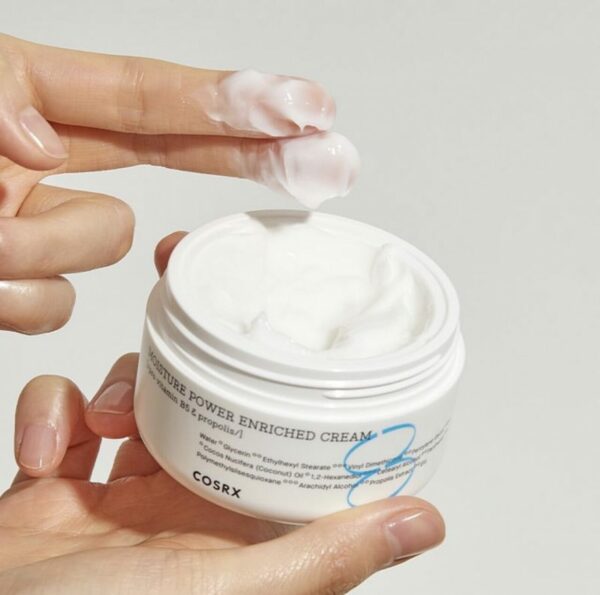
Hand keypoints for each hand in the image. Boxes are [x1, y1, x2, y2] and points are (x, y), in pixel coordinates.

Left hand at [0, 33, 346, 334]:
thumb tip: (40, 140)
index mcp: (30, 102)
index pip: (150, 97)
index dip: (231, 102)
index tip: (305, 109)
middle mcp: (47, 164)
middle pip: (174, 154)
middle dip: (252, 154)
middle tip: (326, 155)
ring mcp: (39, 228)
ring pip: (95, 251)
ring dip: (31, 250)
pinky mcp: (23, 285)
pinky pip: (51, 305)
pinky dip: (9, 298)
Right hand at [0, 235, 444, 594]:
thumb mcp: (230, 590)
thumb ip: (325, 557)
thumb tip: (426, 521)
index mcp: (234, 518)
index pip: (277, 426)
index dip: (280, 367)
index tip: (278, 309)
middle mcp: (185, 497)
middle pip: (204, 389)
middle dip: (190, 335)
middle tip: (177, 277)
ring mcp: (120, 490)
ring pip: (138, 390)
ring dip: (119, 386)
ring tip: (101, 420)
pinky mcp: (59, 480)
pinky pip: (63, 410)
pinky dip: (50, 412)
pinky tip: (47, 452)